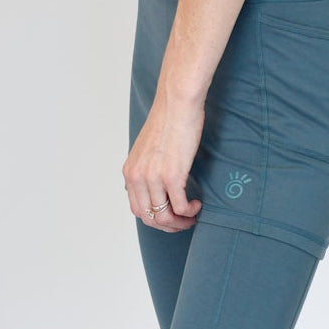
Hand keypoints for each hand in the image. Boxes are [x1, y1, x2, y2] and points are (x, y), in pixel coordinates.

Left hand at [123, 94, 204, 233]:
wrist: (176, 103)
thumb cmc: (167, 122)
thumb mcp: (147, 149)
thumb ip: (147, 169)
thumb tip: (156, 186)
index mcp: (130, 172)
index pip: (137, 209)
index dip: (155, 219)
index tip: (171, 216)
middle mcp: (137, 177)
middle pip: (148, 218)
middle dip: (168, 225)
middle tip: (184, 221)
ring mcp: (153, 178)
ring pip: (164, 217)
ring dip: (180, 222)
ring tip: (192, 215)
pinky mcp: (172, 175)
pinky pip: (180, 207)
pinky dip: (190, 211)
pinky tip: (198, 204)